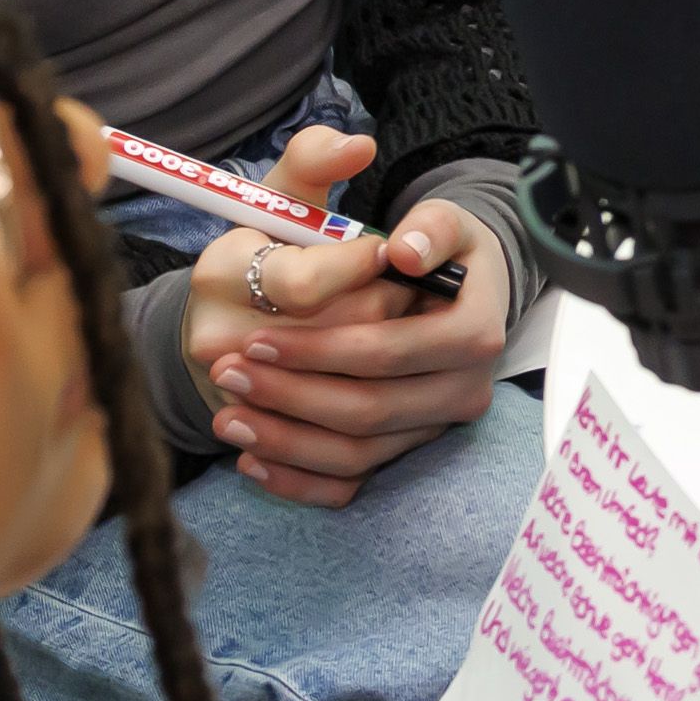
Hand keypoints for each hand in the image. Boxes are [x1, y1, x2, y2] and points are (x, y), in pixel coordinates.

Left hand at [177, 128, 508, 508]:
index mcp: (472, 325)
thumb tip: (403, 250)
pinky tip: (251, 459)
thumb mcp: (424, 216)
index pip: (393, 350)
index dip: (323, 350)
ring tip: (227, 413)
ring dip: (285, 439)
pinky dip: (298, 480)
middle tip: (227, 371)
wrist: (440, 292)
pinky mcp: (409, 451)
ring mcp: (437, 424)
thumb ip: (420, 217)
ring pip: (357, 452)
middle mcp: (465, 384)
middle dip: (291, 394)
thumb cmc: (421, 249)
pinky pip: (353, 483)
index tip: (258, 338)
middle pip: (371, 408)